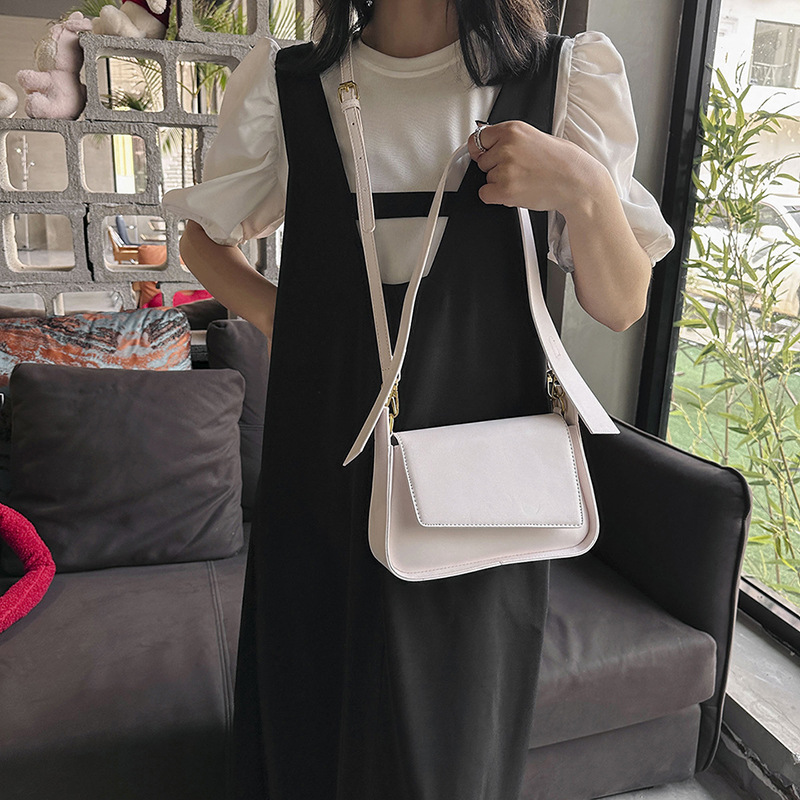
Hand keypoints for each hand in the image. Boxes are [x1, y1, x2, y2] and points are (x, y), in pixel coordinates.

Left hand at [467, 120, 605, 216]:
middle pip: (482, 161)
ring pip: (487, 178)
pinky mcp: (505, 189)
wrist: (576, 181)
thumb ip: (509, 139)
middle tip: (519, 169)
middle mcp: (506, 146)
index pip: (478, 139)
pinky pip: (485, 194)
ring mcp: (505, 168)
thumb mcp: (534, 136)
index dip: (483, 150)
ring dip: (499, 182)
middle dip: (496, 167)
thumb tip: (489, 146)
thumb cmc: (562, 161)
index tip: (487, 154)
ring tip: (523, 179)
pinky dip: (496, 196)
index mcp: (513, 129)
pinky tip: (515, 191)